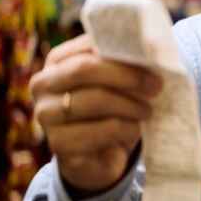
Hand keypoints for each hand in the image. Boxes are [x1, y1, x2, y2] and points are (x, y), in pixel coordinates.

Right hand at [31, 34, 161, 195]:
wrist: (99, 155)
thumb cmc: (112, 108)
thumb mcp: (117, 81)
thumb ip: (125, 61)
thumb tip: (150, 46)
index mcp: (58, 60)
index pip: (87, 46)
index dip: (122, 51)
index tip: (152, 62)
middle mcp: (43, 84)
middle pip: (85, 69)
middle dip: (127, 77)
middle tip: (156, 86)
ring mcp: (46, 115)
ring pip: (95, 101)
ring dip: (130, 106)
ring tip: (147, 111)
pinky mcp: (59, 143)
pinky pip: (100, 131)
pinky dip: (126, 129)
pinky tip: (134, 129)